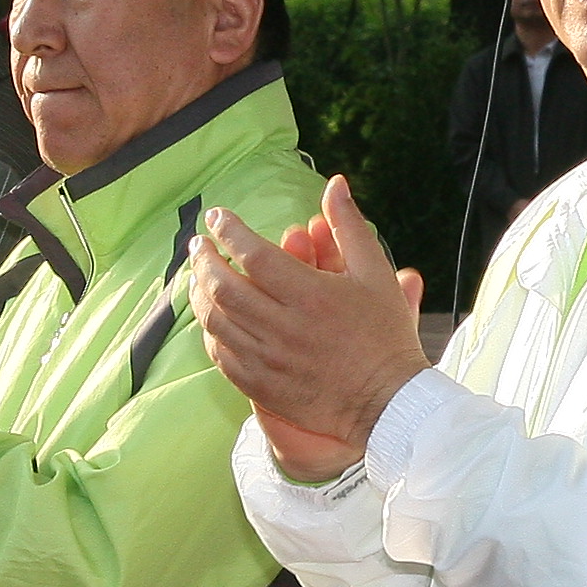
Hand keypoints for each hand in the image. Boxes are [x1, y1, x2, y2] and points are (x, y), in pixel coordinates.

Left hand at [187, 181, 429, 473]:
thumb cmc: (385, 335)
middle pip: (224, 287)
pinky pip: (222, 355)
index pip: (254, 254)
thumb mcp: (374, 272)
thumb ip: (348, 226)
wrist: (388, 402)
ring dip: (200, 294)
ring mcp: (269, 360)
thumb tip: (335, 183)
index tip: (218, 217)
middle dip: (204, 260)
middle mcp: (284, 327)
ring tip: (198, 276)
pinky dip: (210, 332)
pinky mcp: (263, 386)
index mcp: (311, 295)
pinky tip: (212, 317)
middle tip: (198, 245)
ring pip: (216, 321)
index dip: (230, 231)